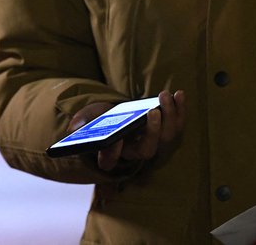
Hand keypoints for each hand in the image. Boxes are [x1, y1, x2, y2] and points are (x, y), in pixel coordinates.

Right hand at [67, 90, 185, 171]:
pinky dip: (180, 109)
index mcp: (111, 154)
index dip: (113, 153)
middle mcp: (134, 152)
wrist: (115, 115)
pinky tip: (179, 94)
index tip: (115, 139)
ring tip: (165, 95)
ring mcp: (153, 143)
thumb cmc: (98, 119)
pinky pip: (177, 124)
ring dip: (170, 116)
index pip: (111, 161)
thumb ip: (80, 125)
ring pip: (167, 137)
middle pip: (149, 149)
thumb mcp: (85, 120)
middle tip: (152, 111)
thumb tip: (75, 130)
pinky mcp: (166, 131)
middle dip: (154, 130)